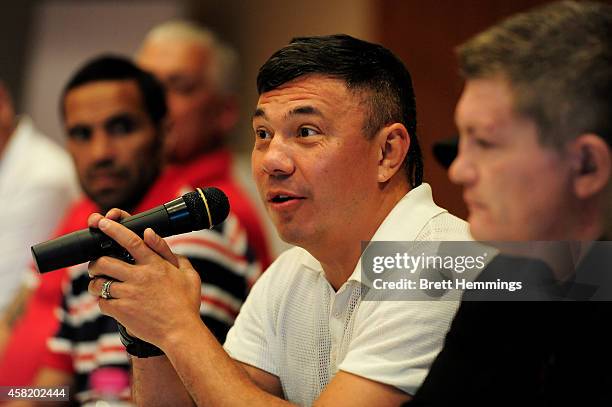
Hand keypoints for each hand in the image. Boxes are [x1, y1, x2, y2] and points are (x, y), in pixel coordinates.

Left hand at [87, 209, 202, 347]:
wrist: (181, 332)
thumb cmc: (187, 303)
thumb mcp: (187, 274)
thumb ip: (169, 253)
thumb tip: (151, 234)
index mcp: (155, 265)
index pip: (131, 240)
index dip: (114, 229)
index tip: (102, 222)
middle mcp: (140, 277)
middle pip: (105, 262)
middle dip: (95, 262)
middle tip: (96, 265)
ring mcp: (129, 295)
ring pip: (98, 283)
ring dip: (96, 283)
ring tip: (100, 286)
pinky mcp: (121, 311)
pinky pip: (102, 302)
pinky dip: (103, 302)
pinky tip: (112, 303)